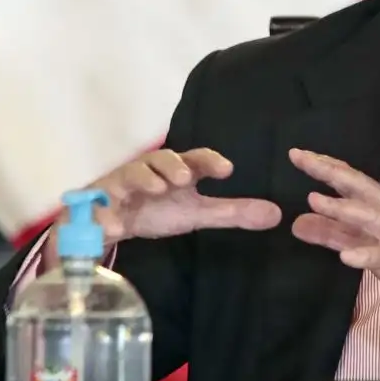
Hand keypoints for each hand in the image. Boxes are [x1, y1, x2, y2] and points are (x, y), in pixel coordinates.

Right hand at [72, 148, 281, 247]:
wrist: (111, 222)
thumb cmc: (156, 209)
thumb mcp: (196, 213)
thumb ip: (233, 213)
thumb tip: (277, 215)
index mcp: (178, 170)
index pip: (196, 159)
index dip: (210, 161)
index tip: (226, 170)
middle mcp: (152, 169)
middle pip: (163, 158)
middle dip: (175, 164)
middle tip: (187, 177)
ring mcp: (126, 180)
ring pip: (135, 171)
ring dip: (147, 177)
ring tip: (161, 187)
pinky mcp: (102, 196)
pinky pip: (106, 197)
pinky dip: (112, 203)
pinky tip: (119, 217)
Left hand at [287, 148, 379, 347]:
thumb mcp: (365, 247)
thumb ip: (333, 235)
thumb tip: (298, 223)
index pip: (352, 182)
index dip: (326, 167)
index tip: (298, 155)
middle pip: (359, 188)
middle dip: (330, 172)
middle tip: (301, 158)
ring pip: (371, 216)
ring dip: (342, 208)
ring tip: (314, 201)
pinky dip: (366, 255)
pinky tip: (347, 258)